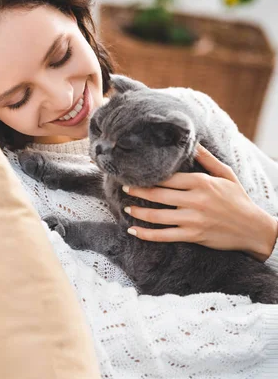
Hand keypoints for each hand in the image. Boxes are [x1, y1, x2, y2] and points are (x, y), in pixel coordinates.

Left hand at [123, 143, 277, 260]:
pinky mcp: (193, 236)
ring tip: (127, 208)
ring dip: (139, 211)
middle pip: (159, 194)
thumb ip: (207, 160)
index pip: (168, 178)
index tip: (136, 174)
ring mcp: (193, 219)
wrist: (253, 229)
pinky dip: (146, 234)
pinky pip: (164, 236)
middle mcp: (195, 200)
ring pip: (158, 216)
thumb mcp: (227, 175)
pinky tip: (133, 231)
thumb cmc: (239, 200)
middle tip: (125, 188)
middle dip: (138, 191)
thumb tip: (193, 143)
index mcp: (202, 182)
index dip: (150, 177)